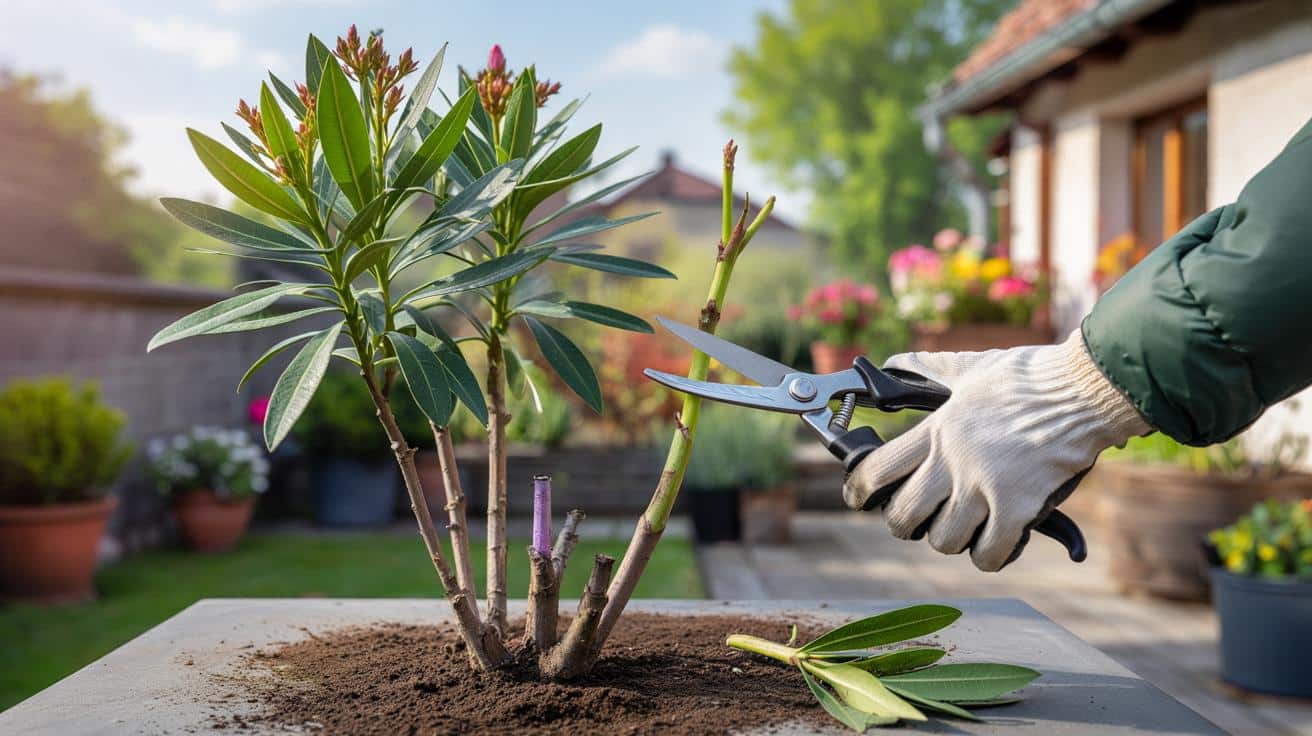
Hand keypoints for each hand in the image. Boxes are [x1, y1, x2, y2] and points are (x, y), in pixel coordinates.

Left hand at [843, 331, 1148, 570]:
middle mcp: (953, 461)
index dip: (859, 491)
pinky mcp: (1019, 508)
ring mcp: (984, 487)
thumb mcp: (970, 367)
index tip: (859, 499)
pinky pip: (989, 553)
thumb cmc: (1031, 376)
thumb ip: (928, 368)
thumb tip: (894, 362)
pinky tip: (995, 545)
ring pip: (944, 540)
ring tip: (964, 528)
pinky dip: (989, 556)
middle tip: (918, 521)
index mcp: (937, 429)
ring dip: (951, 540)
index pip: (877, 470)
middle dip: (905, 524)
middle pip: (903, 516)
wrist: (1085, 389)